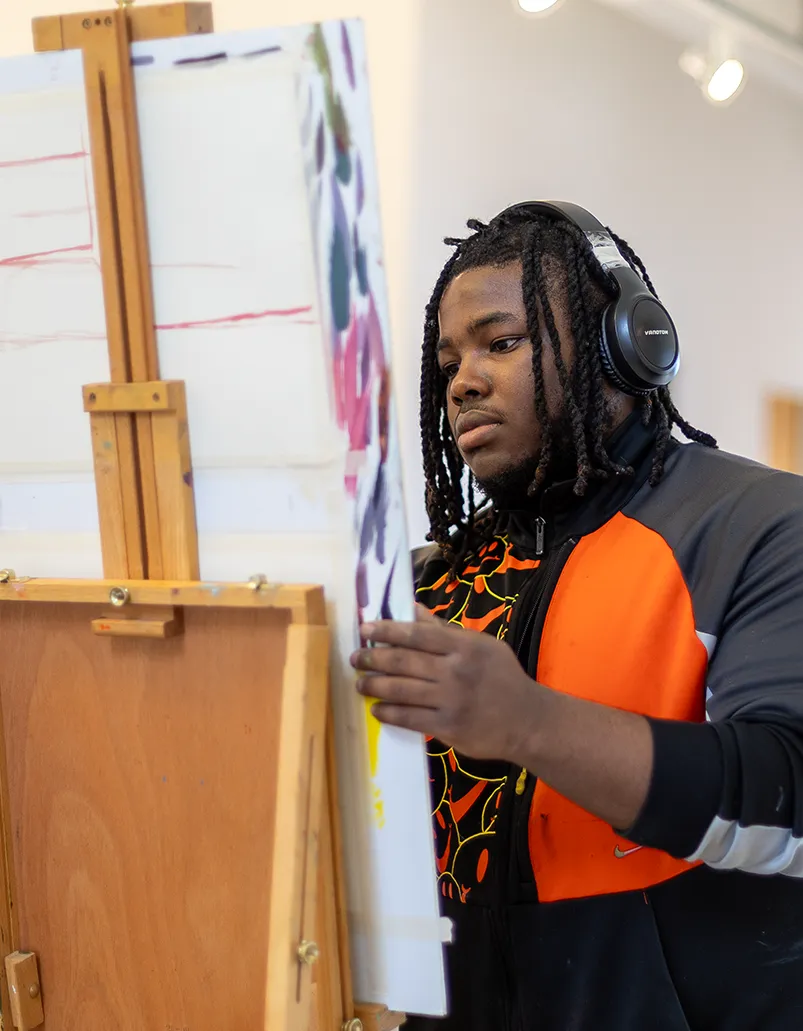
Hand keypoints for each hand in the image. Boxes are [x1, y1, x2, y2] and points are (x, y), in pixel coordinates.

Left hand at [350, 605, 540, 761]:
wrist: (528, 721)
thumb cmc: (503, 677)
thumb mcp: (481, 645)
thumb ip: (444, 629)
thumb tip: (412, 609)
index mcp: (463, 646)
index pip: (416, 634)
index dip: (387, 630)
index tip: (365, 629)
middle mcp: (455, 671)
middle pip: (404, 661)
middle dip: (374, 658)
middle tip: (355, 657)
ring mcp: (451, 701)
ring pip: (402, 690)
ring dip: (375, 685)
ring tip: (360, 682)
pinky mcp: (448, 727)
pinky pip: (410, 719)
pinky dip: (389, 713)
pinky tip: (377, 709)